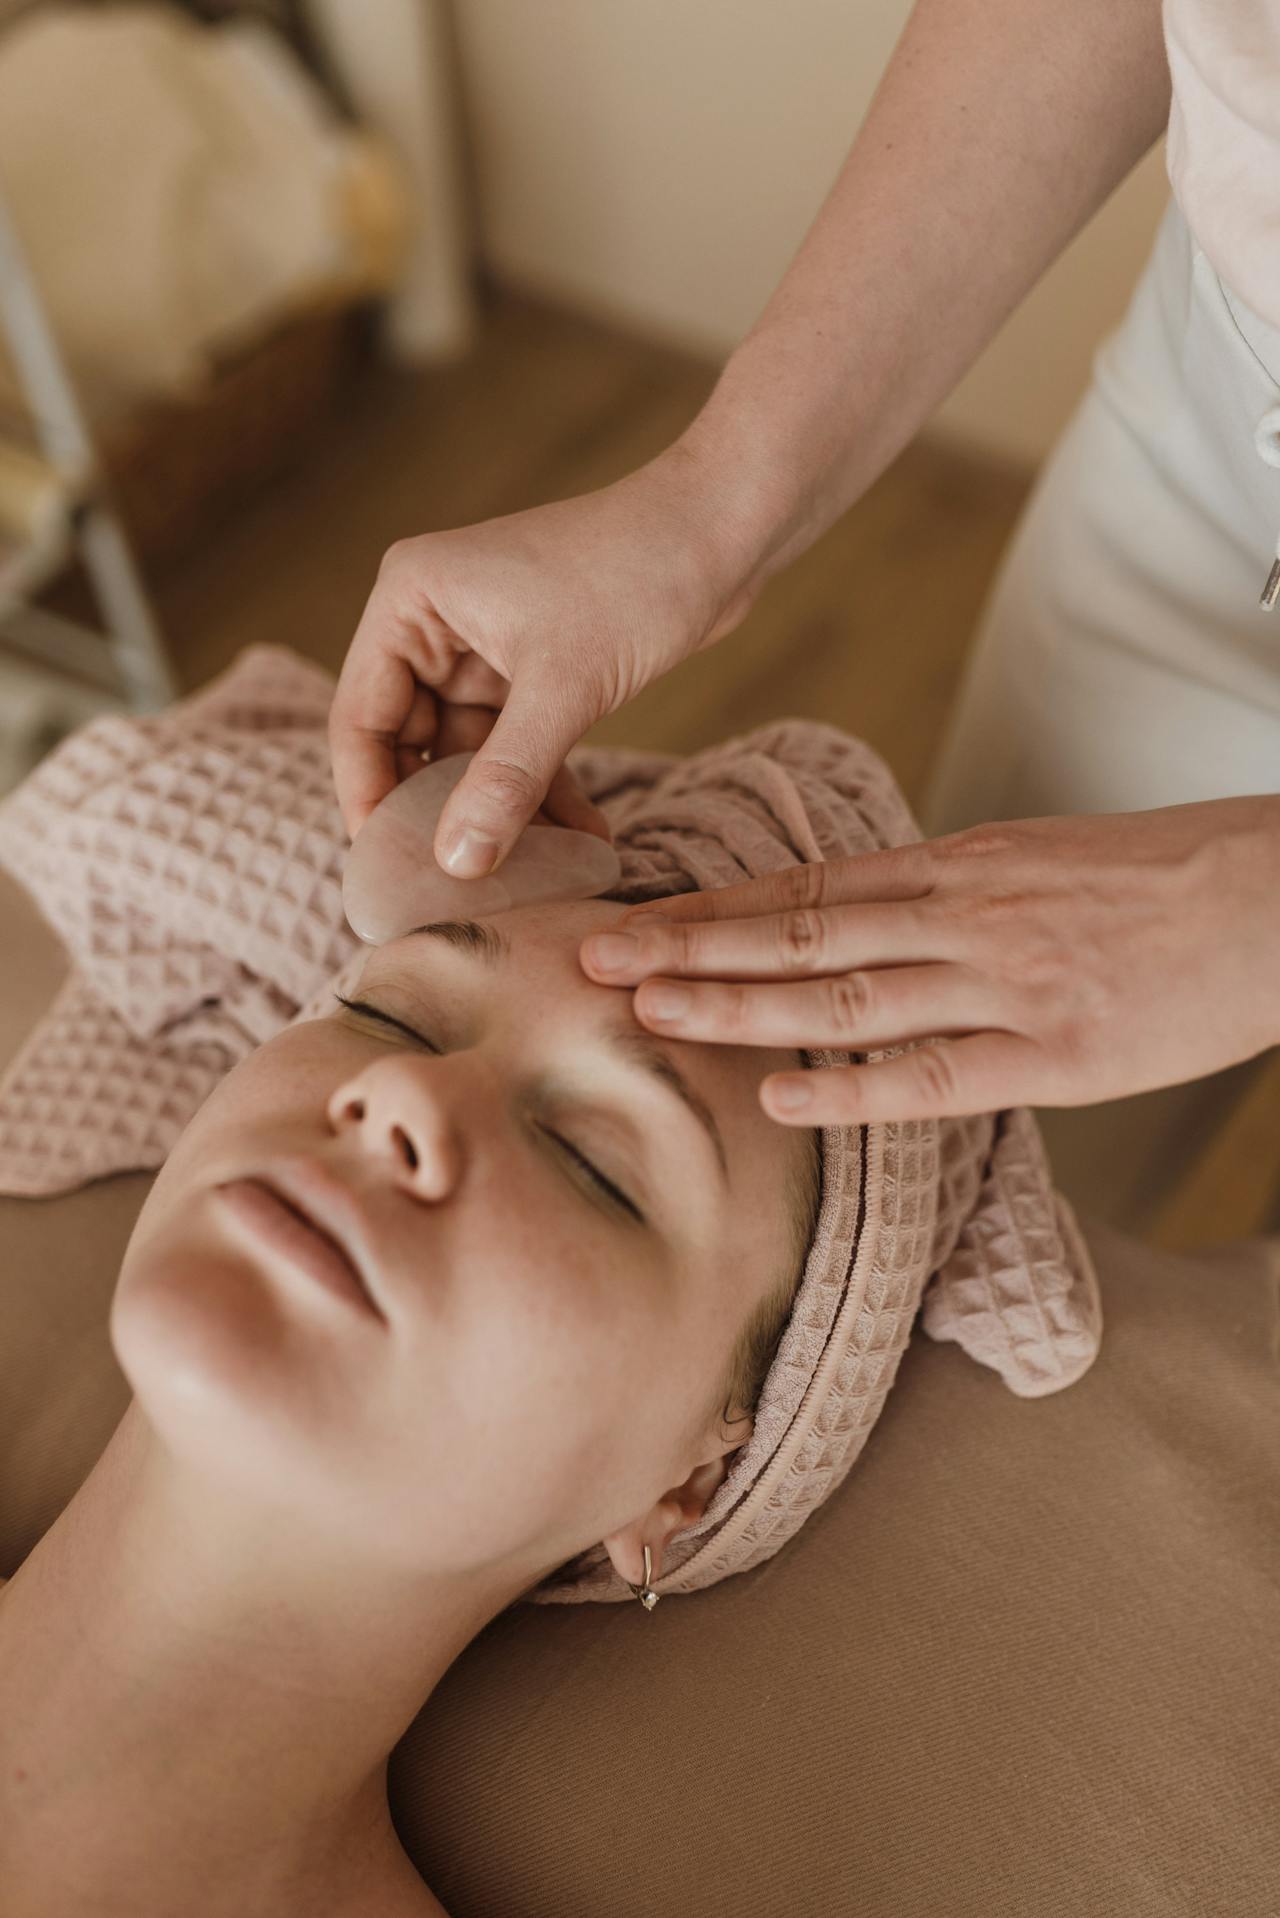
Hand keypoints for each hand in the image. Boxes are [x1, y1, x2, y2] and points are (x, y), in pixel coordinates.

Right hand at [327, 439, 769, 868]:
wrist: (724, 528)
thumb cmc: (637, 575)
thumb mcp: (564, 687)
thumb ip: (506, 779)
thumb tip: (456, 863)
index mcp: (410, 600)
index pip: (360, 719)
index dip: (368, 800)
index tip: (390, 872)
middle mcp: (433, 622)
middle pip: (409, 744)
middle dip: (440, 816)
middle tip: (461, 890)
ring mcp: (483, 648)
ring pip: (470, 755)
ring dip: (503, 813)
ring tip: (538, 874)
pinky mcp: (533, 669)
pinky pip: (518, 748)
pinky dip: (544, 792)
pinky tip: (583, 840)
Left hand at [578, 797, 1279, 1122]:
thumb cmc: (1170, 878)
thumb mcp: (1045, 861)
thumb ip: (955, 895)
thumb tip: (875, 923)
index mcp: (960, 867)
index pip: (809, 890)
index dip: (712, 909)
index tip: (632, 916)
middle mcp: (965, 915)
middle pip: (800, 933)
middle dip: (689, 947)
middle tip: (591, 959)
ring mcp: (1006, 982)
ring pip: (846, 995)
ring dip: (739, 1005)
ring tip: (648, 1014)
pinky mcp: (1057, 1049)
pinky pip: (936, 1071)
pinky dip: (852, 1088)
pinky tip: (778, 1094)